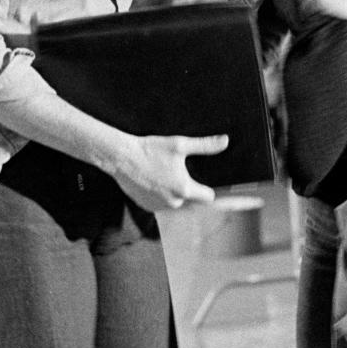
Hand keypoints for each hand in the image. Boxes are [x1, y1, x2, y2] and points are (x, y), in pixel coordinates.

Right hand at [112, 133, 227, 209]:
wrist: (122, 157)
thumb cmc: (150, 150)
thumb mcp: (180, 145)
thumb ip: (205, 146)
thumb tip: (225, 141)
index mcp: (184, 189)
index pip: (208, 197)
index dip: (209, 189)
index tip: (208, 184)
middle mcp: (173, 203)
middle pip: (190, 198)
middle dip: (187, 187)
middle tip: (175, 170)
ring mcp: (158, 206)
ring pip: (175, 200)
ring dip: (173, 191)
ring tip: (162, 173)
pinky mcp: (146, 206)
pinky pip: (160, 202)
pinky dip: (159, 193)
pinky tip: (153, 179)